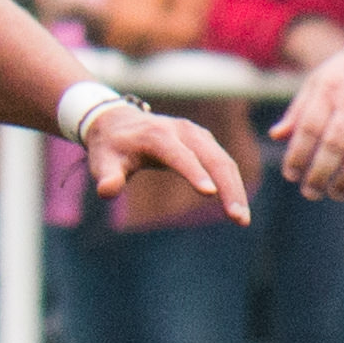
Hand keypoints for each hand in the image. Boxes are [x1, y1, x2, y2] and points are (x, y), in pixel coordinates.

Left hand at [86, 105, 248, 220]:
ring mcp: (197, 135)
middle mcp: (182, 131)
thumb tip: (106, 191)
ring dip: (236, 190)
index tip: (209, 193)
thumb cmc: (110, 148)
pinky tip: (237, 207)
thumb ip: (106, 177)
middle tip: (238, 218)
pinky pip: (224, 163)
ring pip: (224, 162)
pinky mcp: (204, 142)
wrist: (118, 122)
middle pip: (212, 158)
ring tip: (242, 220)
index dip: (193, 172)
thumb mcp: (102, 162)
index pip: (178, 154)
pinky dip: (233, 184)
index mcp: (156, 135)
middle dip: (228, 188)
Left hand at [272, 25, 343, 199]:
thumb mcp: (322, 79)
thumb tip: (276, 136)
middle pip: (334, 146)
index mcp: (328, 89)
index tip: (291, 176)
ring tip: (338, 193)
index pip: (307, 128)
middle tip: (311, 193)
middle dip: (319, 175)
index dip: (296, 156)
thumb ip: (300, 109)